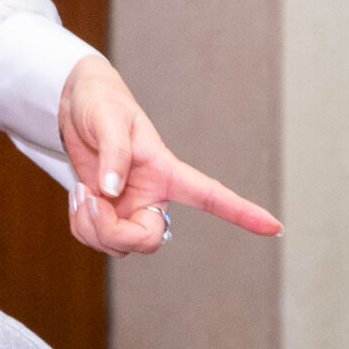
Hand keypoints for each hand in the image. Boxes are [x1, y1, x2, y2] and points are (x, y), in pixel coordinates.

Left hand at [58, 56, 282, 254]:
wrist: (74, 104)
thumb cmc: (101, 103)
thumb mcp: (109, 120)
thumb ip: (115, 154)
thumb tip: (113, 191)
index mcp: (166, 171)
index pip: (210, 195)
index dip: (242, 212)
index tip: (274, 226)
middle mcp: (152, 195)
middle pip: (148, 241)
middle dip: (113, 232)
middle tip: (91, 201)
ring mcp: (129, 207)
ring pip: (118, 246)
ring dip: (91, 227)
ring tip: (82, 191)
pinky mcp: (108, 213)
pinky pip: (96, 239)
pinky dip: (81, 224)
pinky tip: (79, 197)